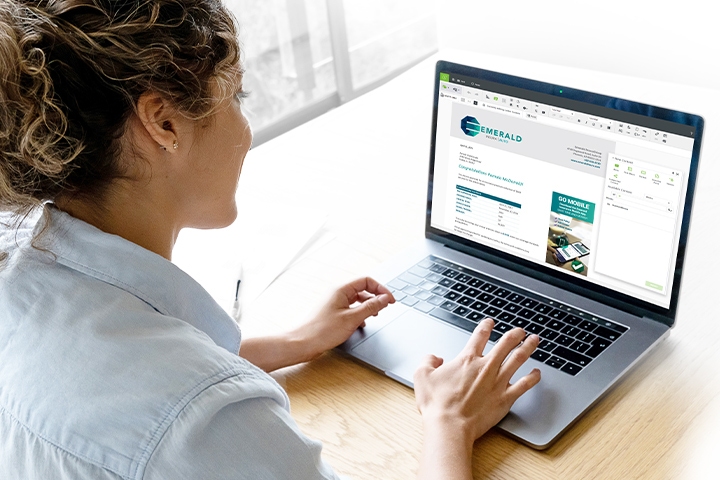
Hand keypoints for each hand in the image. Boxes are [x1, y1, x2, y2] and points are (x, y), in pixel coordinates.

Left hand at [292, 277, 394, 361]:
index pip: (366, 281)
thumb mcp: (352, 318)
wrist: (303, 343)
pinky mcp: (333, 313)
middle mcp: (337, 293)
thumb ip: (371, 307)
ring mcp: (334, 303)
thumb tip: (385, 299)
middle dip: (375, 298)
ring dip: (368, 307)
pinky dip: (359, 314)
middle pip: (362, 289)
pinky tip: (361, 324)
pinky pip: (350, 309)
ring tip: (374, 316)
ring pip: (357, 300)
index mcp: (341, 290)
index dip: (381, 289)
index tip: (390, 300)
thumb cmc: (322, 331)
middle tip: (385, 308)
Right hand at [414, 318, 540, 442]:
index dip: (485, 326)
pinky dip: (533, 378)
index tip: (490, 322)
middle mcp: (485, 367)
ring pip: (518, 359)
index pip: (479, 336)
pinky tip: (537, 373)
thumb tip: (434, 358)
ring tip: (534, 340)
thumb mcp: (422, 376)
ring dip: (527, 348)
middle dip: (514, 335)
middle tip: (520, 330)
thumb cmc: (437, 404)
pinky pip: (524, 385)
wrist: (450, 425)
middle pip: (505, 344)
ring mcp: (498, 382)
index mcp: (466, 360)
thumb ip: (427, 361)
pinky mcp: (505, 398)